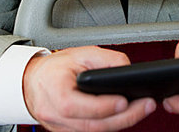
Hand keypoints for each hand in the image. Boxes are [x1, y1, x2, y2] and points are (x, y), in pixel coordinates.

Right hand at [22, 46, 155, 131]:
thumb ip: (106, 60)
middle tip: (146, 105)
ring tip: (142, 109)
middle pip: (93, 125)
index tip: (126, 100)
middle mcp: (56, 115)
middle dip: (124, 117)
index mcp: (56, 93)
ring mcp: (61, 128)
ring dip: (121, 122)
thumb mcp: (80, 53)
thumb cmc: (54, 68)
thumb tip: (128, 69)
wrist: (32, 82)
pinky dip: (111, 125)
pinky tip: (125, 115)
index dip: (106, 106)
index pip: (83, 106)